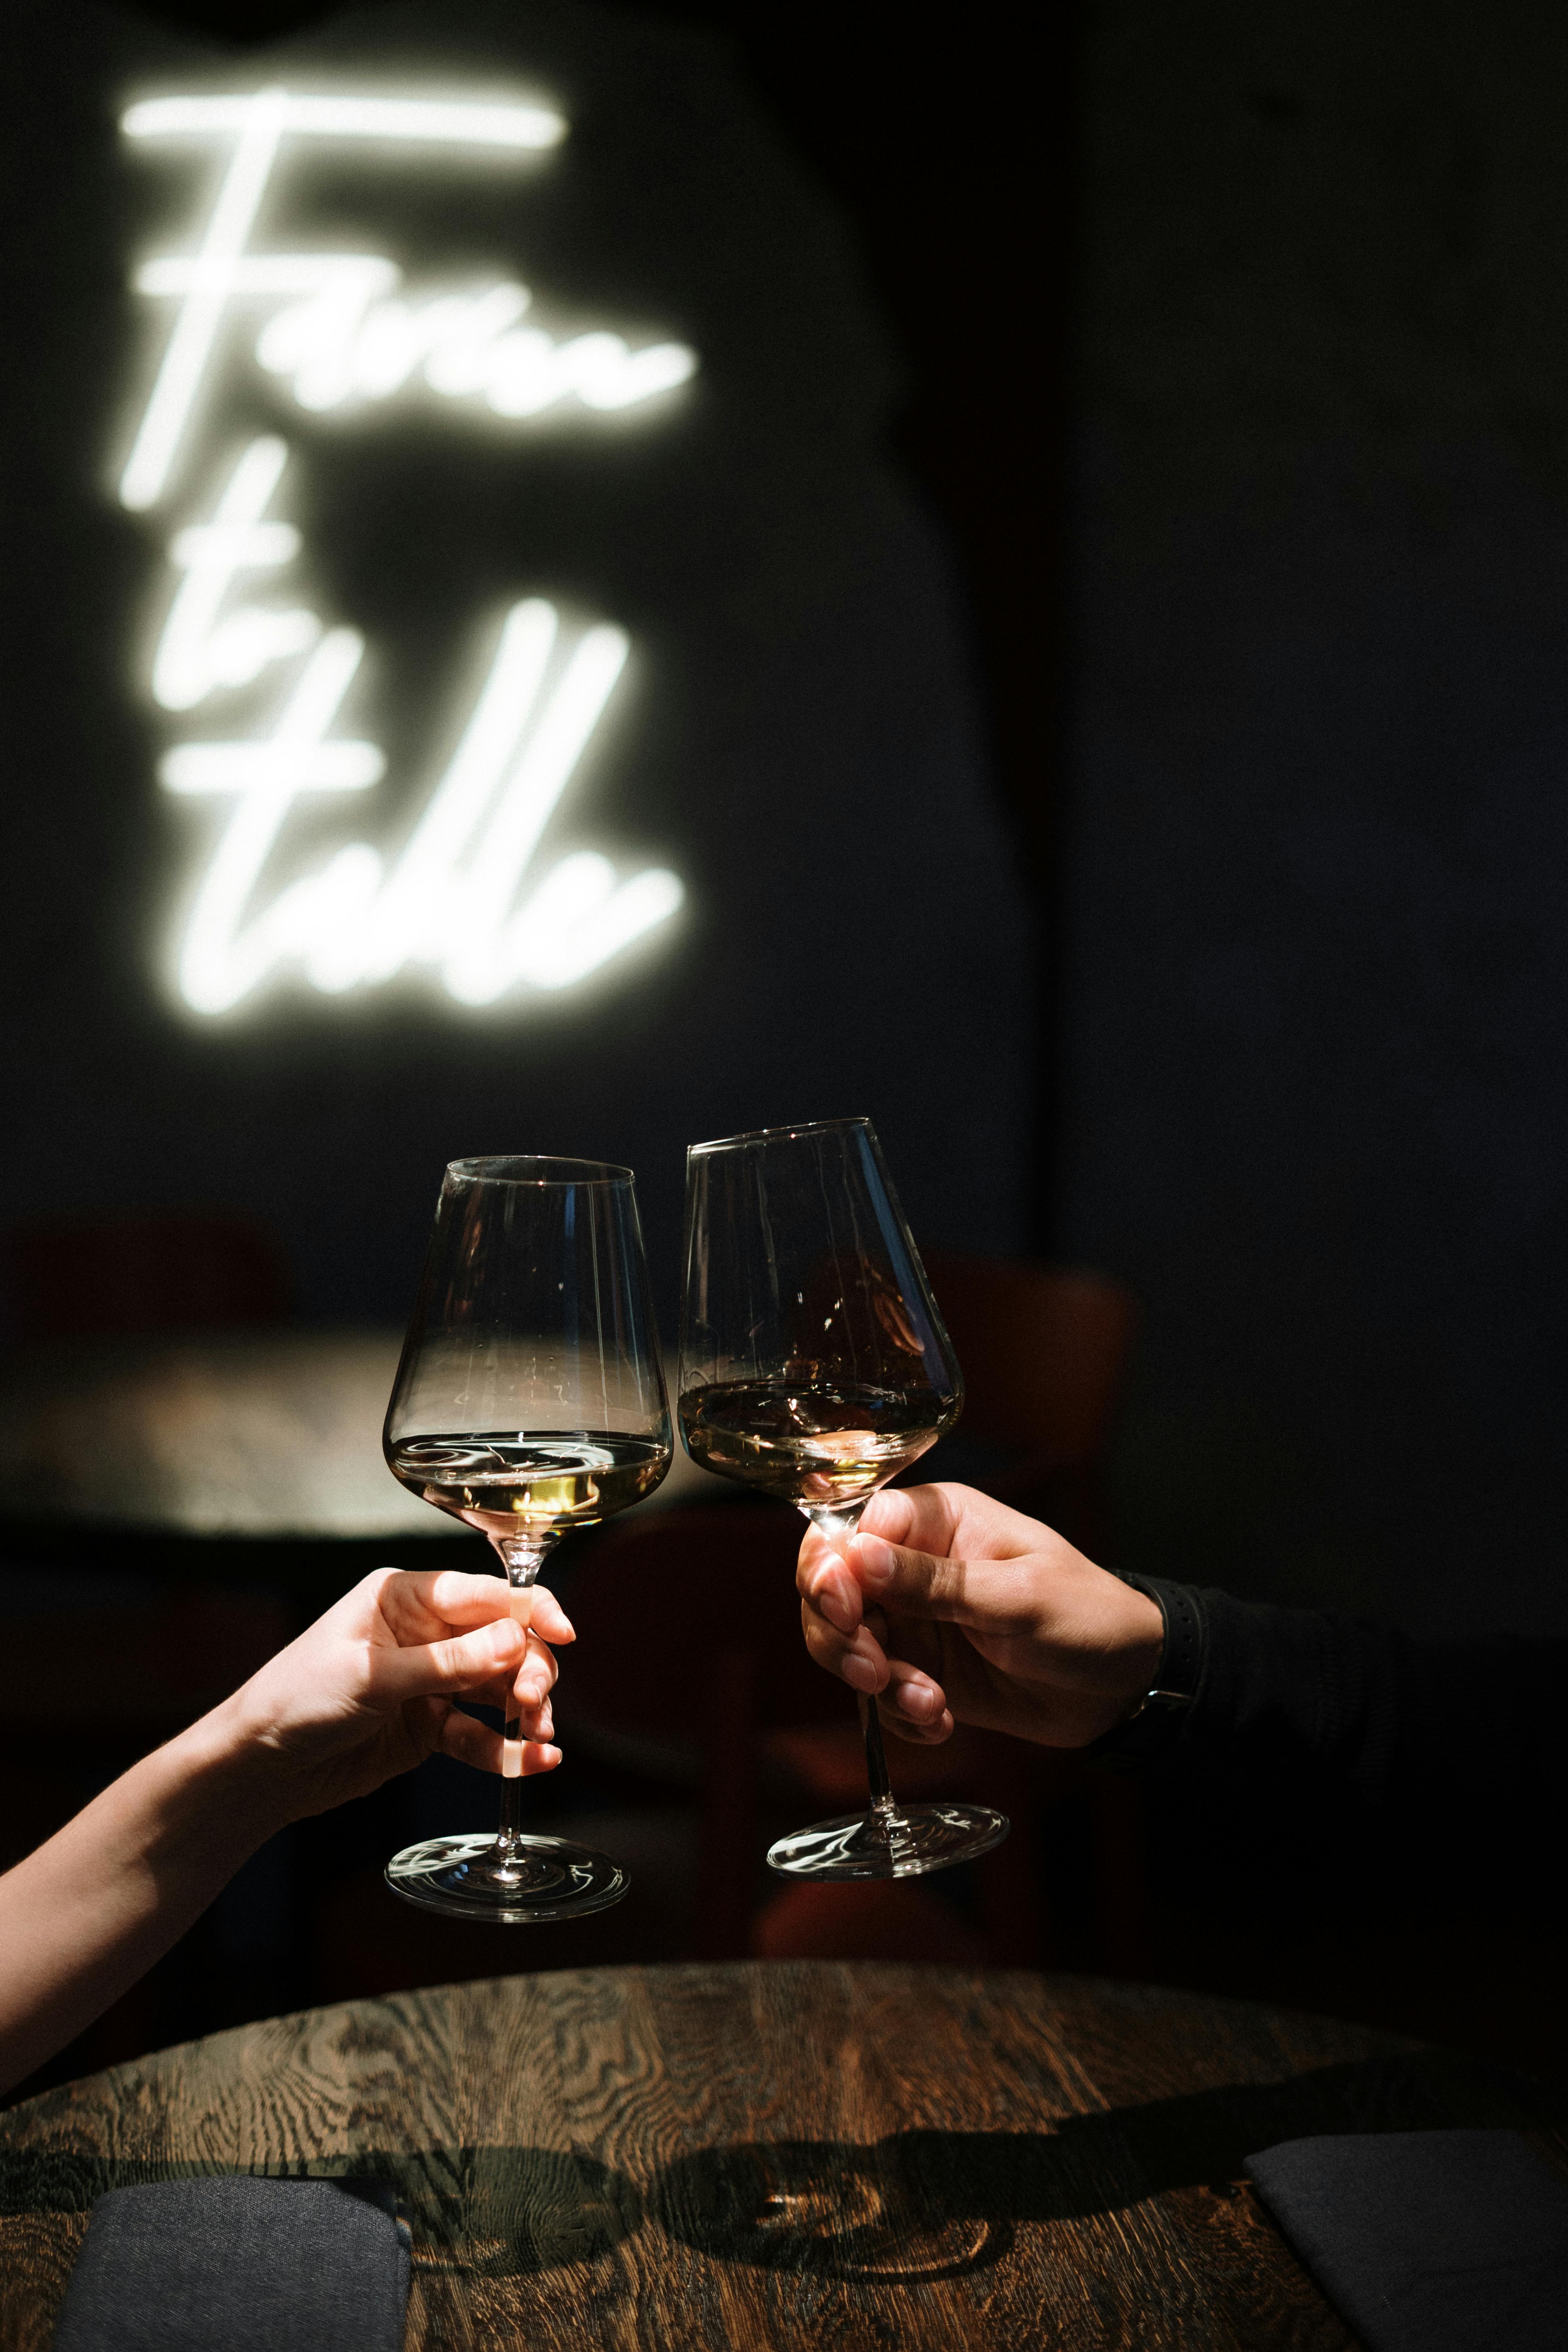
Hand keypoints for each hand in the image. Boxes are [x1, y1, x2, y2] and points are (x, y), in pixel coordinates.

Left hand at [215, 1567, 572, 1820]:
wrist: (259, 1766)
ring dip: (525, 1711)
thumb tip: (515, 1640)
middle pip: (503, 1641)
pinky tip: (533, 1762)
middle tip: (533, 1702)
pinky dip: (506, 1750)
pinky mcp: (429, 1727)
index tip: (564, 1634)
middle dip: (527, 1669)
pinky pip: (479, 1734)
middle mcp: (425, 1633)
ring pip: (498, 1689)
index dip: (530, 1610)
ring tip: (538, 1735)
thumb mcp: (373, 1677)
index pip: (485, 1593)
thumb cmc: (296, 1699)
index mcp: (405, 1598)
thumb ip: (448, 1662)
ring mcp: (430, 1681)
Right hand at [797, 1484, 1162, 1748]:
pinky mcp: (920, 1667)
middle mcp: (912, 1564)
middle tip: (876, 1675)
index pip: (851, 1527)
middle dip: (842, 1637)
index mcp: (937, 1520)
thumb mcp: (1017, 1598)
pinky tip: (942, 1723)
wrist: (1123, 1686)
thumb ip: (935, 1583)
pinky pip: (877, 1692)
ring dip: (877, 1684)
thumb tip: (859, 1555)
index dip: (832, 1568)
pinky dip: (899, 1714)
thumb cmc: (1087, 1617)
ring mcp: (912, 1618)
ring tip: (930, 1706)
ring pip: (845, 1643)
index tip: (848, 1612)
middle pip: (830, 1587)